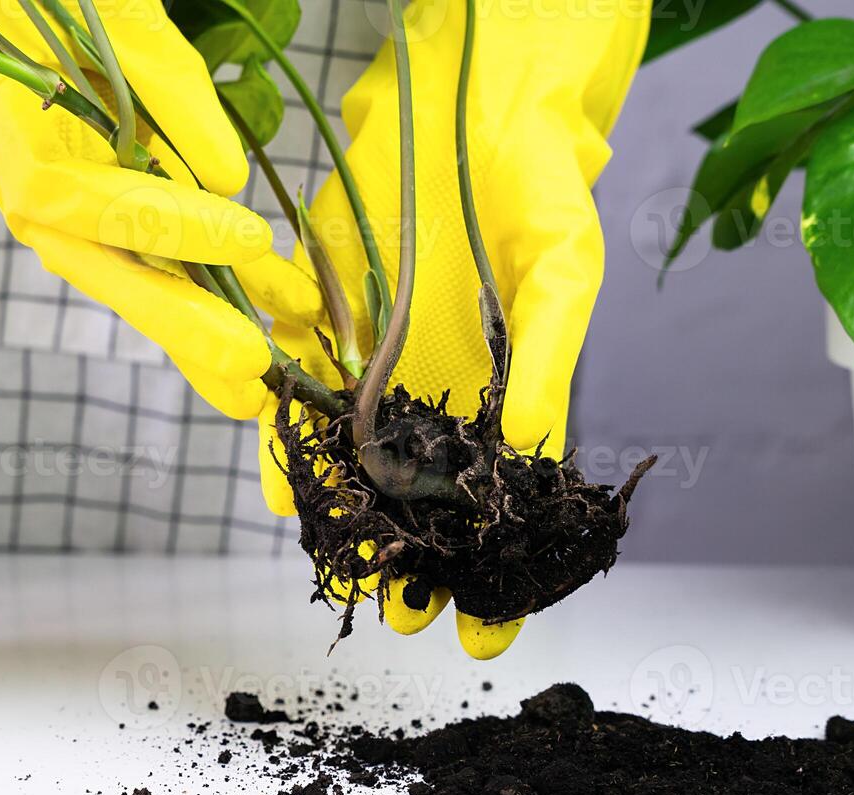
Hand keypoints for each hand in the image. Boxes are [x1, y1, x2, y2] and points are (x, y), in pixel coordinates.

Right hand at [0, 0, 314, 416]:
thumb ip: (168, 88)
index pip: (86, 201)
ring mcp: (63, 223)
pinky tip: (256, 325)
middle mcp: (33, 201)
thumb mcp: (114, 24)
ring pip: (128, 287)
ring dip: (194, 337)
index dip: (166, 225)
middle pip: (104, 274)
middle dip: (181, 325)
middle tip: (249, 365)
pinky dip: (199, 303)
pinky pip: (145, 273)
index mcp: (17, 143)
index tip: (246, 238)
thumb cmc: (56, 7)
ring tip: (256, 383)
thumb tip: (226, 176)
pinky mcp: (94, 230)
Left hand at [254, 0, 649, 658]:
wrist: (468, 99)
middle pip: (424, 510)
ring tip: (348, 579)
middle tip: (403, 620)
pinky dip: (292, 448)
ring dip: (354, 530)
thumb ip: (547, 365)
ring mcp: (378, 368)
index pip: (502, 510)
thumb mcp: (561, 274)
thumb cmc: (537, 183)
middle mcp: (436, 397)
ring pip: (358, 471)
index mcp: (503, 399)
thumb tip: (536, 453)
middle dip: (416, 573)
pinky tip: (293, 493)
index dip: (500, 578)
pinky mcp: (325, 324)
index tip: (487, 635)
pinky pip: (301, 400)